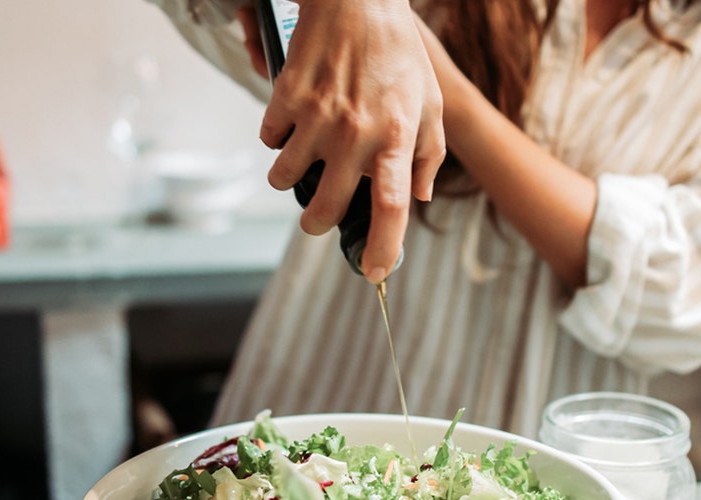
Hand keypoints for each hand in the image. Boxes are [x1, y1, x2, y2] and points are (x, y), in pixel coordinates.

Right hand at [253, 0, 444, 282]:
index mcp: (395, 138)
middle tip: (317, 218)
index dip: (383, 248)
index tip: (376, 272)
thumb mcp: (431, 102)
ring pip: (285, 179)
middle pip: (327, 208)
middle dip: (317, 223)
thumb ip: (428, 155)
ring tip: (303, 160)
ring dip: (290, 179)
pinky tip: (294, 122)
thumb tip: (418, 196)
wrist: (357, 0)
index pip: (391, 207)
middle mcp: (355, 134)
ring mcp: (317, 118)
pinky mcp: (287, 98)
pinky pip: (269, 140)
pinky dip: (276, 139)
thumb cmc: (399, 54)